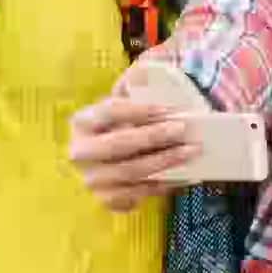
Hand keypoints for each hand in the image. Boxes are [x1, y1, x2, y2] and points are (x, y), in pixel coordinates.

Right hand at [67, 62, 197, 210]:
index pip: (110, 111)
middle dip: (154, 136)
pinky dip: (164, 185)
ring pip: (131, 172)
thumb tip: (146, 72)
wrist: (107, 161)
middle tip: (182, 129)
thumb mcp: (124, 103)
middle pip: (119, 144)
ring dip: (165, 161)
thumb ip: (134, 86)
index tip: (170, 109)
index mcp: (81, 122)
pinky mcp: (107, 199)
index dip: (141, 110)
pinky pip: (139, 194)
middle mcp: (80, 152)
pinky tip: (186, 174)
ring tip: (191, 151)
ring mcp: (92, 179)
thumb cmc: (121, 126)